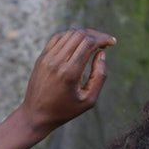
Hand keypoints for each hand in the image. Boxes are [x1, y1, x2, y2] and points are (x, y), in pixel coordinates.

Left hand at [0, 27, 115, 148]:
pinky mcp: (42, 57)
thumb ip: (99, 76)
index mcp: (69, 73)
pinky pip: (58, 37)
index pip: (88, 43)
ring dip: (85, 34)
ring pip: (69, 33)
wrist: (35, 115)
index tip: (112, 42)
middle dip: (96, 35)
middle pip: (80, 34)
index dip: (103, 39)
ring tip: (94, 43)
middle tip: (105, 42)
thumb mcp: (88, 100)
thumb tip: (102, 54)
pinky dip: (71, 35)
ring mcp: (47, 57)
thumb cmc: (64, 110)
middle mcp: (57, 62)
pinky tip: (78, 43)